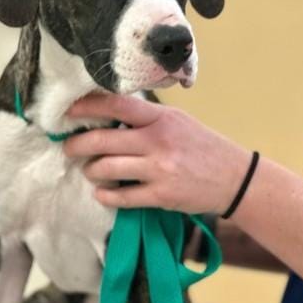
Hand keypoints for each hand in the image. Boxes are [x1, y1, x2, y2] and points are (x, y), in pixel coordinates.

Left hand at [64, 94, 250, 213]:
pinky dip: (105, 195)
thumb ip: (146, 119)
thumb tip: (108, 118)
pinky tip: (102, 192)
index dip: (87, 106)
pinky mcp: (162, 196)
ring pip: (106, 169)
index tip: (67, 111)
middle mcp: (158, 141)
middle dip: (76, 145)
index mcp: (161, 118)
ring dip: (90, 170)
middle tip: (68, 147)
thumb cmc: (202, 146)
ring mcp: (159, 170)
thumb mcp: (177, 122)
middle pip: (103, 140)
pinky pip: (121, 197)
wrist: (235, 178)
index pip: (117, 105)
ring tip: (90, 170)